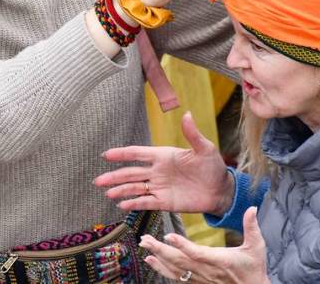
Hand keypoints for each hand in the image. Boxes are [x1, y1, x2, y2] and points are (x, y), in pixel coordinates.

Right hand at [94, 112, 233, 215]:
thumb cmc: (213, 166)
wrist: (221, 190)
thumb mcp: (204, 148)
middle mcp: (158, 171)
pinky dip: (134, 203)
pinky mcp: (165, 202)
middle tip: (98, 180)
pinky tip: (122, 205)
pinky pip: (146, 202)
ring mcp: (160, 187)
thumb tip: (187, 114)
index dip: (122, 154)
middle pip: (131, 173)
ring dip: (121, 190)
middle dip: (114, 176)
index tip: (106, 155)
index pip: (138, 153)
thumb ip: (192, 134)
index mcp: (163, 156)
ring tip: (107, 193)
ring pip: (135, 188)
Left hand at [140, 207, 269, 283]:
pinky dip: (162, 269)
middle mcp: (207, 271)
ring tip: (145, 248)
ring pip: (175, 270)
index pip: (198, 253)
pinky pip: (177, 277)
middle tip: (146, 240)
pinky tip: (151, 261)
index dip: (182, 245)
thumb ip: (252, 227)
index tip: (168, 236)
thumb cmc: (254, 268)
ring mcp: (201, 279)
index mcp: (220, 260)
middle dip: (161, 251)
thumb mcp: (257, 246)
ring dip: (158, 259)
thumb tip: (252, 208)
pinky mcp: (198, 283)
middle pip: (180, 261)